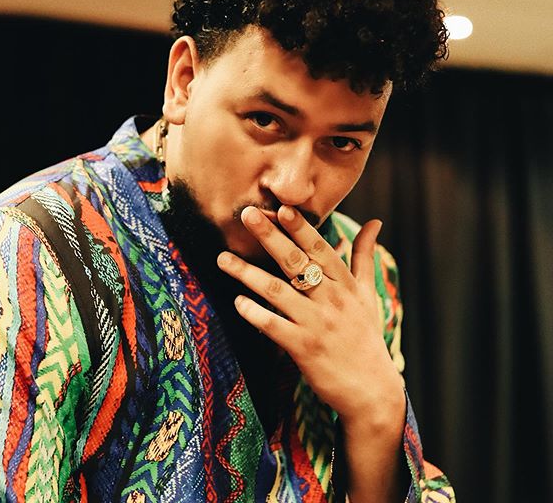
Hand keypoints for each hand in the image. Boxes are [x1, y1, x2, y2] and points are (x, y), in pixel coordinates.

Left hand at [216, 204, 403, 426]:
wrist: (372, 389)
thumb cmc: (366, 334)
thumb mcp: (368, 293)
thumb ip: (364, 256)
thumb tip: (375, 221)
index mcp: (345, 284)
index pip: (320, 249)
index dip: (301, 228)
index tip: (282, 208)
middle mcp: (331, 299)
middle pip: (296, 262)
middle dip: (270, 237)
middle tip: (246, 215)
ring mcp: (316, 324)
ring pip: (277, 291)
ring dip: (248, 273)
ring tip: (223, 258)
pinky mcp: (303, 348)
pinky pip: (274, 326)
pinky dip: (255, 314)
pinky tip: (237, 302)